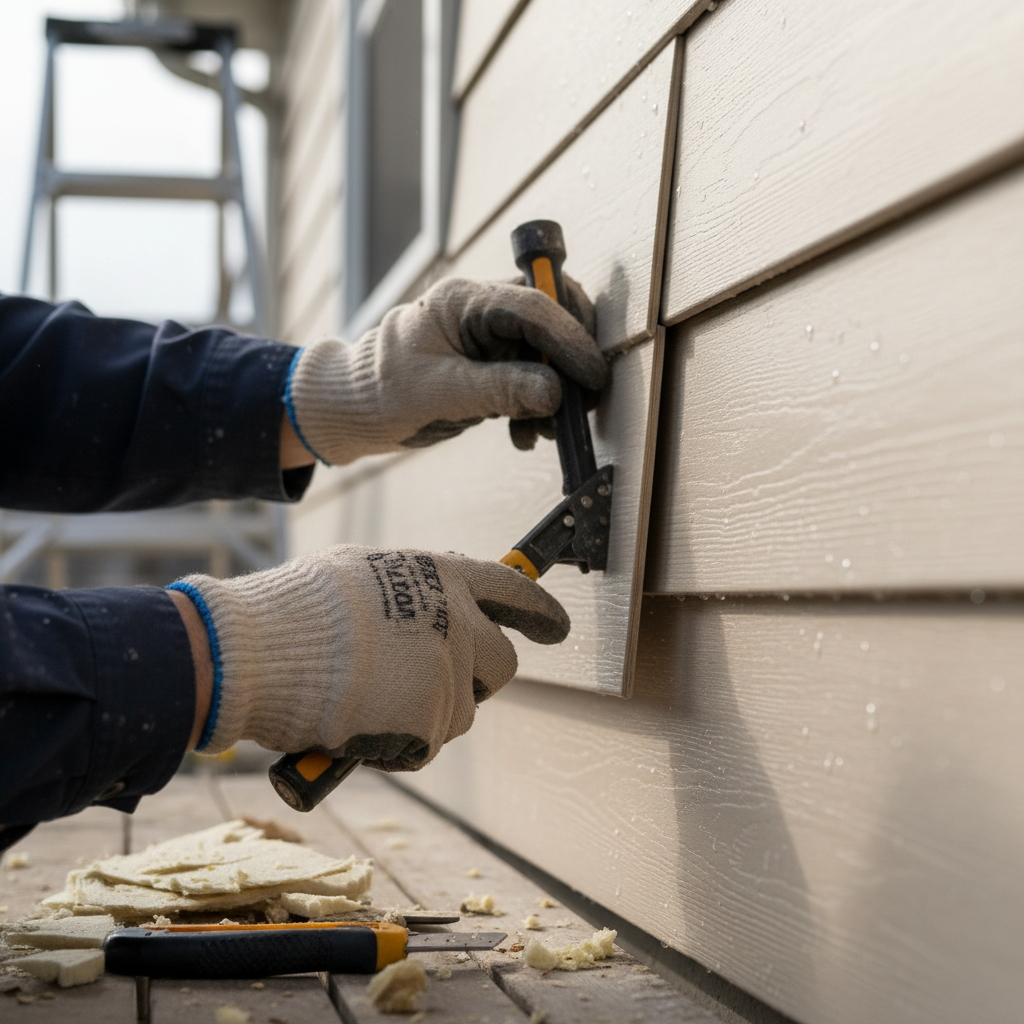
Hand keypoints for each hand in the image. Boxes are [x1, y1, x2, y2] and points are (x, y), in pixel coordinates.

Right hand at [168, 546, 569, 769]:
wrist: (256, 652)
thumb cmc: (294, 610)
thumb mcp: (361, 574)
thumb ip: (411, 591)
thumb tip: (436, 606)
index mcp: (442, 574)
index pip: (513, 590)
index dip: (540, 612)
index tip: (556, 629)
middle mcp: (459, 620)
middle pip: (503, 663)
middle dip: (477, 678)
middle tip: (432, 686)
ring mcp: (448, 672)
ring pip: (461, 711)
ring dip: (426, 713)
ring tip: (365, 699)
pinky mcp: (430, 721)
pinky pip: (426, 743)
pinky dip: (397, 743)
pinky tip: (357, 723)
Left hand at [285, 276, 606, 464]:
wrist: (356, 411)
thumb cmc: (384, 393)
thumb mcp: (443, 394)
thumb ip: (501, 390)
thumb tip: (555, 393)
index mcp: (464, 301)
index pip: (534, 307)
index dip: (570, 341)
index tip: (592, 378)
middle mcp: (482, 309)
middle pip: (553, 316)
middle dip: (571, 360)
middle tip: (579, 403)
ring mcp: (490, 336)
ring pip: (548, 350)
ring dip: (557, 389)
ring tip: (544, 431)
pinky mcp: (493, 363)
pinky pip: (534, 375)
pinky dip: (539, 405)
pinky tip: (525, 434)